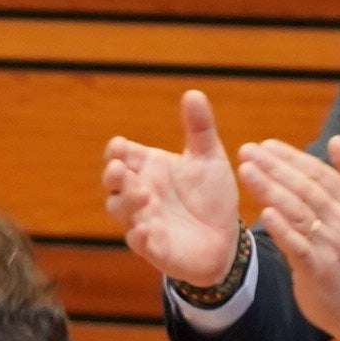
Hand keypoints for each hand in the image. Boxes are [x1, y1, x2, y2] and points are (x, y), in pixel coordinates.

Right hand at [103, 91, 247, 288]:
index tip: (120, 145)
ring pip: (120, 211)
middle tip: (119, 168)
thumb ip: (200, 128)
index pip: (122, 155)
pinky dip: (140, 237)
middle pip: (114, 183)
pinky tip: (145, 231)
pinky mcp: (154, 248)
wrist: (226, 238)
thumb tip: (193, 93)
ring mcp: (144, 220)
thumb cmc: (211, 197)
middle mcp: (140, 193)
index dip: (116, 151)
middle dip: (113, 175)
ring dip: (127, 203)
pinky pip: (139, 243)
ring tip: (144, 195)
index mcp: (149, 169)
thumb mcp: (209, 158)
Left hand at [238, 135, 339, 340]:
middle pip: (305, 187)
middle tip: (247, 150)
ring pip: (298, 211)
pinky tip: (265, 212)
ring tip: (246, 171)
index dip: (292, 157)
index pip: (319, 173)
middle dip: (274, 167)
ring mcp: (331, 244)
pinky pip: (297, 245)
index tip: (266, 145)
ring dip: (270, 189)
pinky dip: (282, 228)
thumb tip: (337, 140)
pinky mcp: (318, 267)